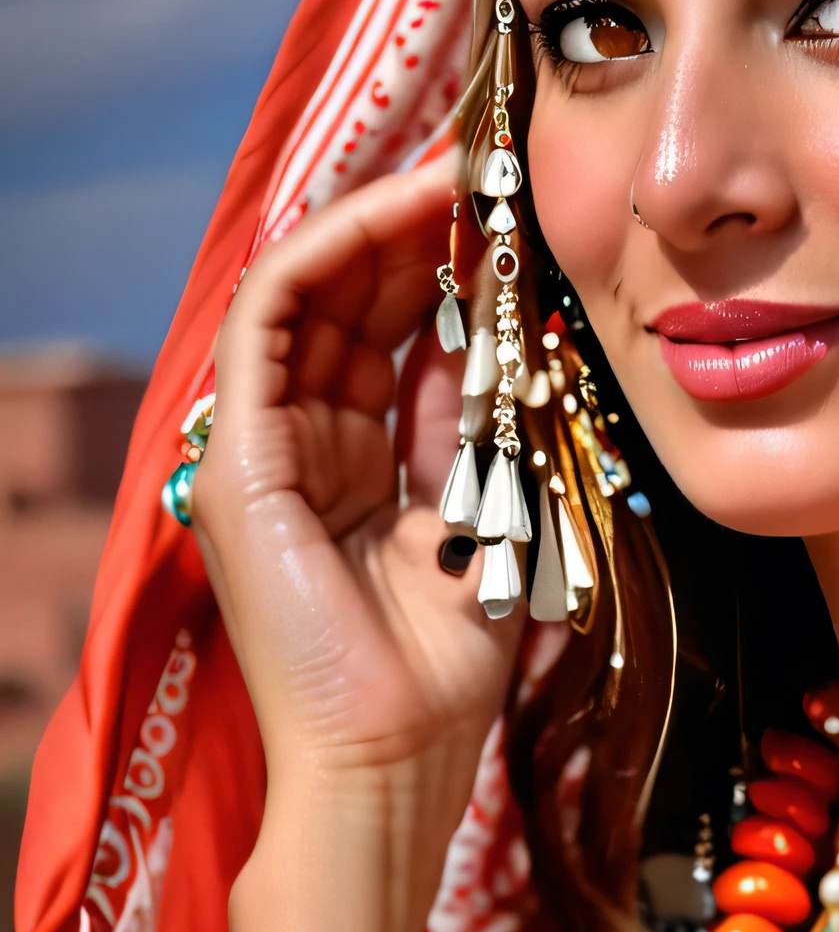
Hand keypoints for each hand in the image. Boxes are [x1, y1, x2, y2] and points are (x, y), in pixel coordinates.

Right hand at [193, 156, 519, 791]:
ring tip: (455, 178)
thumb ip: (473, 428)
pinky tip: (397, 216)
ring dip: (380, 227)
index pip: (392, 339)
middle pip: (353, 307)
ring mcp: (260, 452)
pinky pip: (269, 321)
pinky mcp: (235, 459)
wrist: (391, 759)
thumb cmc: (445, 668)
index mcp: (357, 470)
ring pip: (310, 298)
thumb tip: (499, 332)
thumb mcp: (480, 517)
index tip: (510, 215)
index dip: (443, 268)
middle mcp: (302, 450)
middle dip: (417, 231)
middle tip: (489, 172)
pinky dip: (327, 255)